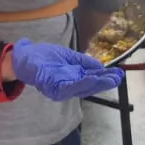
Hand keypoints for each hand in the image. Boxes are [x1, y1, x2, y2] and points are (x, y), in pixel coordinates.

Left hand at [5, 39, 124, 100]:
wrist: (25, 56)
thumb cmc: (45, 56)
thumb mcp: (69, 56)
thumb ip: (83, 62)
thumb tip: (101, 66)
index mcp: (73, 78)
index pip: (91, 80)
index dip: (105, 78)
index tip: (118, 74)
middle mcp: (68, 86)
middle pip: (89, 87)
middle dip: (104, 83)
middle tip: (118, 78)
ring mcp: (60, 88)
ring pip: (81, 88)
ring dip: (96, 84)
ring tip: (109, 79)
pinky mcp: (52, 87)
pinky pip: (69, 87)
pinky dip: (81, 83)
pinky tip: (91, 77)